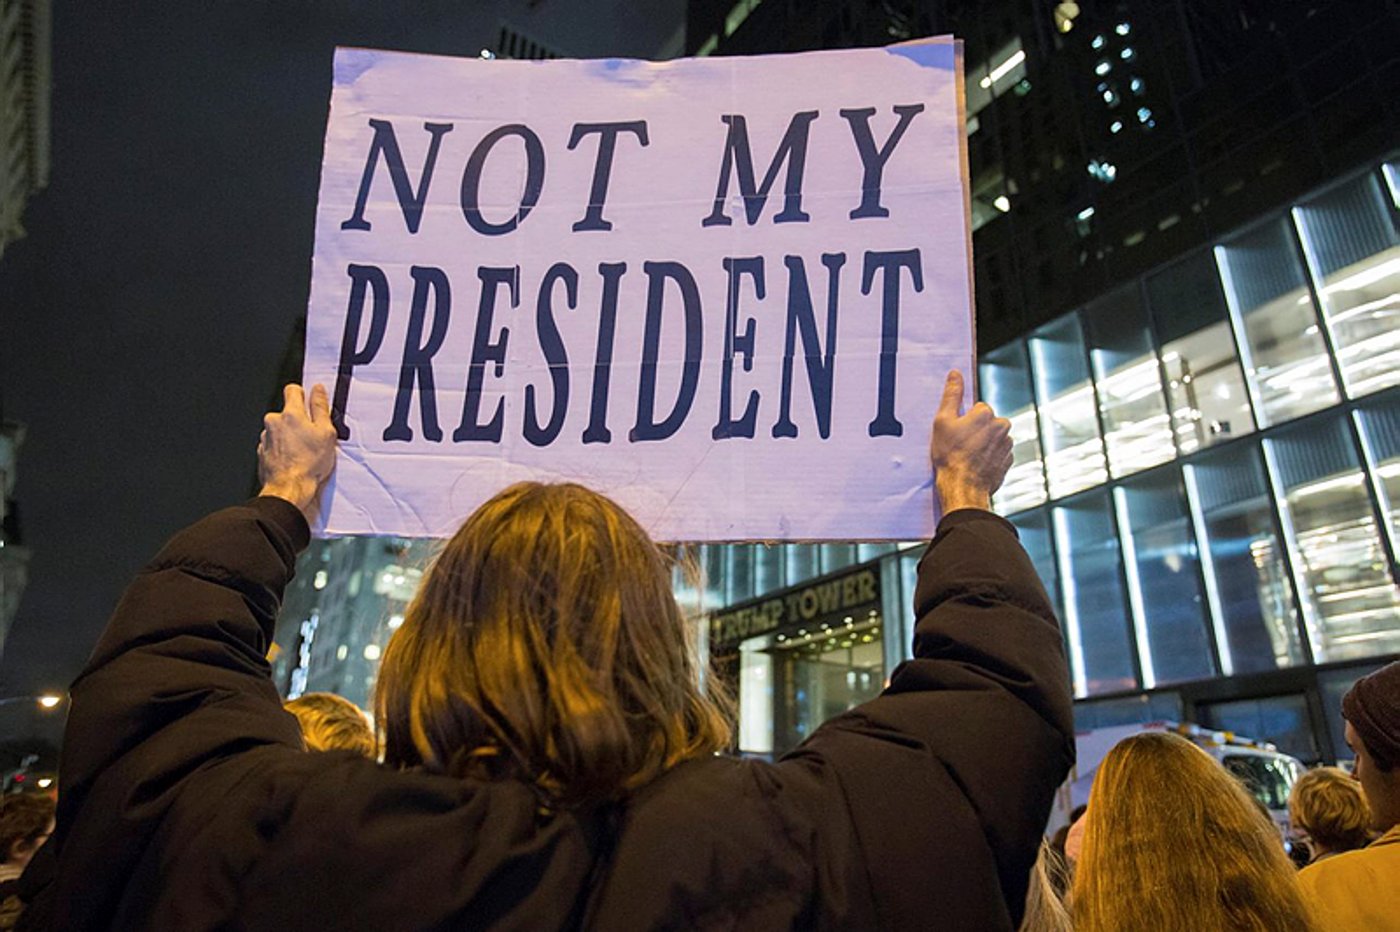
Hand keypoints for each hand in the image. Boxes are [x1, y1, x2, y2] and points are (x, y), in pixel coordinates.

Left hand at [258, 383, 337, 522]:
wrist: (289, 489)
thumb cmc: (308, 465)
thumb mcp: (326, 433)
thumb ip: (321, 408)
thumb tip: (317, 390)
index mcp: (290, 414)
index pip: (293, 390)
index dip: (303, 395)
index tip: (310, 403)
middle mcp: (274, 422)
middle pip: (287, 412)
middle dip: (299, 420)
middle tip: (312, 435)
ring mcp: (266, 437)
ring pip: (280, 429)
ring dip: (290, 436)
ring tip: (304, 451)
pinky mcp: (263, 452)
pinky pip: (275, 444)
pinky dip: (283, 448)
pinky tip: (295, 459)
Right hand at [929, 370, 1012, 515]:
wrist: (962, 487)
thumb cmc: (950, 456)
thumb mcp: (942, 421)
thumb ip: (951, 395)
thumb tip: (955, 375)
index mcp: (986, 414)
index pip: (978, 408)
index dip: (965, 420)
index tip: (957, 432)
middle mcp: (1002, 427)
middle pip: (988, 422)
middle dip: (977, 430)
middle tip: (960, 444)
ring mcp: (1007, 445)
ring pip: (994, 438)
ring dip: (983, 444)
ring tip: (967, 456)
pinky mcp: (1008, 461)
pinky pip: (998, 453)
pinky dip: (989, 457)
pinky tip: (976, 464)